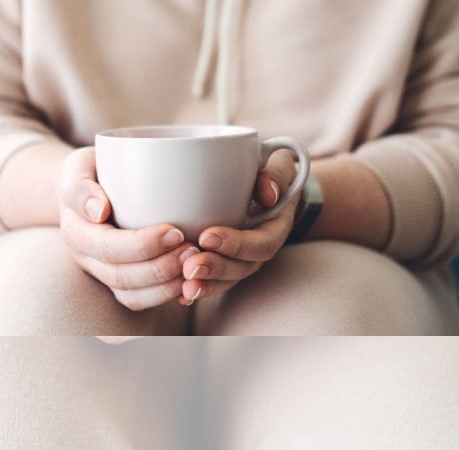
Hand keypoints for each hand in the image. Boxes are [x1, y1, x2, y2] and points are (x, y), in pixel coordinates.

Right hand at [59, 147, 199, 310]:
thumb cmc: (90, 169)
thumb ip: (82, 187)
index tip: (176, 232)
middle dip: (160, 268)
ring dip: (165, 286)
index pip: (108, 247)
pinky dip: (164, 295)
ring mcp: (100, 272)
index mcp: (76, 230)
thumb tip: (98, 211)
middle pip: (121, 276)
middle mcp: (85, 257)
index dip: (143, 246)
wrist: (86, 186)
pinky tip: (189, 282)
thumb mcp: (79, 166)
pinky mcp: (117, 280)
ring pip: (130, 295)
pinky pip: (138, 300)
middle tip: (193, 251)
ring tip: (194, 265)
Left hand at [179, 149, 297, 304]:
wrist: (264, 182)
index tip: (208, 236)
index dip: (236, 245)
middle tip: (190, 268)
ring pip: (226, 279)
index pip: (261, 243)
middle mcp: (259, 247)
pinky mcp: (223, 260)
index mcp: (275, 226)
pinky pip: (213, 280)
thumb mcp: (279, 163)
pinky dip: (198, 288)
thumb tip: (268, 195)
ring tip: (185, 288)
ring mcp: (241, 258)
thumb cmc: (269, 169)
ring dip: (206, 285)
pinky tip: (179, 294)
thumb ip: (277, 173)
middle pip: (242, 268)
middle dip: (216, 269)